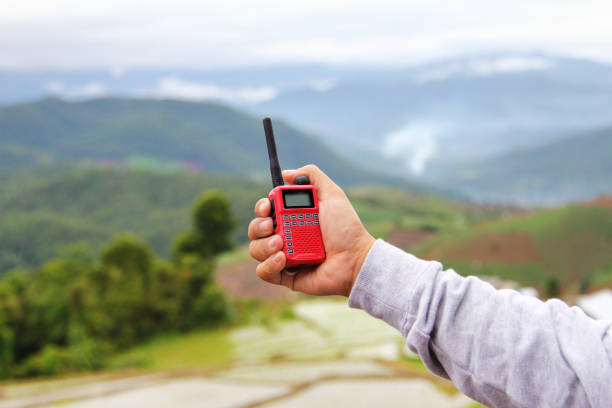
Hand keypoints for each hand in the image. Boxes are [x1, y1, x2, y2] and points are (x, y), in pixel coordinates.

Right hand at [247, 164, 374, 296]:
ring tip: (281, 244)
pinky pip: (264, 272)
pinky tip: (282, 259)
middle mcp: (284, 236)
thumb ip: (312, 177)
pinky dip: (268, 265)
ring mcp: (284, 257)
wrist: (355, 258)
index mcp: (291, 217)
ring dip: (263, 246)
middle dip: (258, 226)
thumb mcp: (332, 194)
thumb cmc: (346, 228)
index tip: (268, 207)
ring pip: (255, 250)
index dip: (261, 207)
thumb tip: (286, 173)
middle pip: (255, 229)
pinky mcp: (286, 276)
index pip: (265, 211)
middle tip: (271, 226)